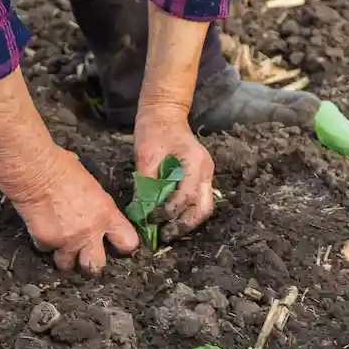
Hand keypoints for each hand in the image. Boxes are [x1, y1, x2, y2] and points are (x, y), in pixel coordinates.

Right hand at [0, 146, 139, 274]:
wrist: (35, 170)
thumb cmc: (61, 167)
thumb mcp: (91, 185)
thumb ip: (96, 205)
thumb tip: (93, 208)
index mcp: (106, 214)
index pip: (128, 243)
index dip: (122, 246)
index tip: (116, 245)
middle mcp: (90, 231)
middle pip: (96, 266)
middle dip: (90, 264)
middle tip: (84, 257)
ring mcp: (68, 240)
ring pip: (67, 265)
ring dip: (64, 258)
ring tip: (60, 247)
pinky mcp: (46, 241)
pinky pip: (45, 250)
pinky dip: (43, 243)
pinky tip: (41, 229)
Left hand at [133, 109, 214, 242]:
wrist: (164, 113)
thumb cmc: (154, 129)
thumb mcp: (146, 155)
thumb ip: (146, 183)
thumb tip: (142, 211)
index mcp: (195, 162)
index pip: (186, 196)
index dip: (169, 212)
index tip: (151, 219)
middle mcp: (205, 170)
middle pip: (203, 209)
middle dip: (184, 225)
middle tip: (164, 235)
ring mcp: (205, 174)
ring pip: (203, 208)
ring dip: (186, 222)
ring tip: (165, 231)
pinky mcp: (200, 178)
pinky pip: (197, 201)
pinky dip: (184, 213)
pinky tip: (169, 219)